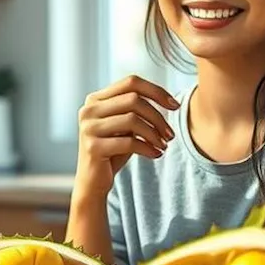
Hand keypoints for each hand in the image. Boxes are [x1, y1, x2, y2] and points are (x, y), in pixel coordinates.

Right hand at [73, 75, 178, 198]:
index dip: (157, 91)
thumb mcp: (125, 126)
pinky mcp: (93, 147)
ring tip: (164, 145)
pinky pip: (129, 142)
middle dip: (158, 116)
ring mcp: (88, 128)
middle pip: (133, 100)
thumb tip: (169, 99)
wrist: (93, 182)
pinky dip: (148, 148)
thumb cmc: (113, 151)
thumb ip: (137, 110)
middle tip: (170, 134)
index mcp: (95, 99)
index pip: (131, 82)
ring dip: (154, 133)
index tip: (176, 106)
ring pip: (132, 120)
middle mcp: (89, 110)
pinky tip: (156, 154)